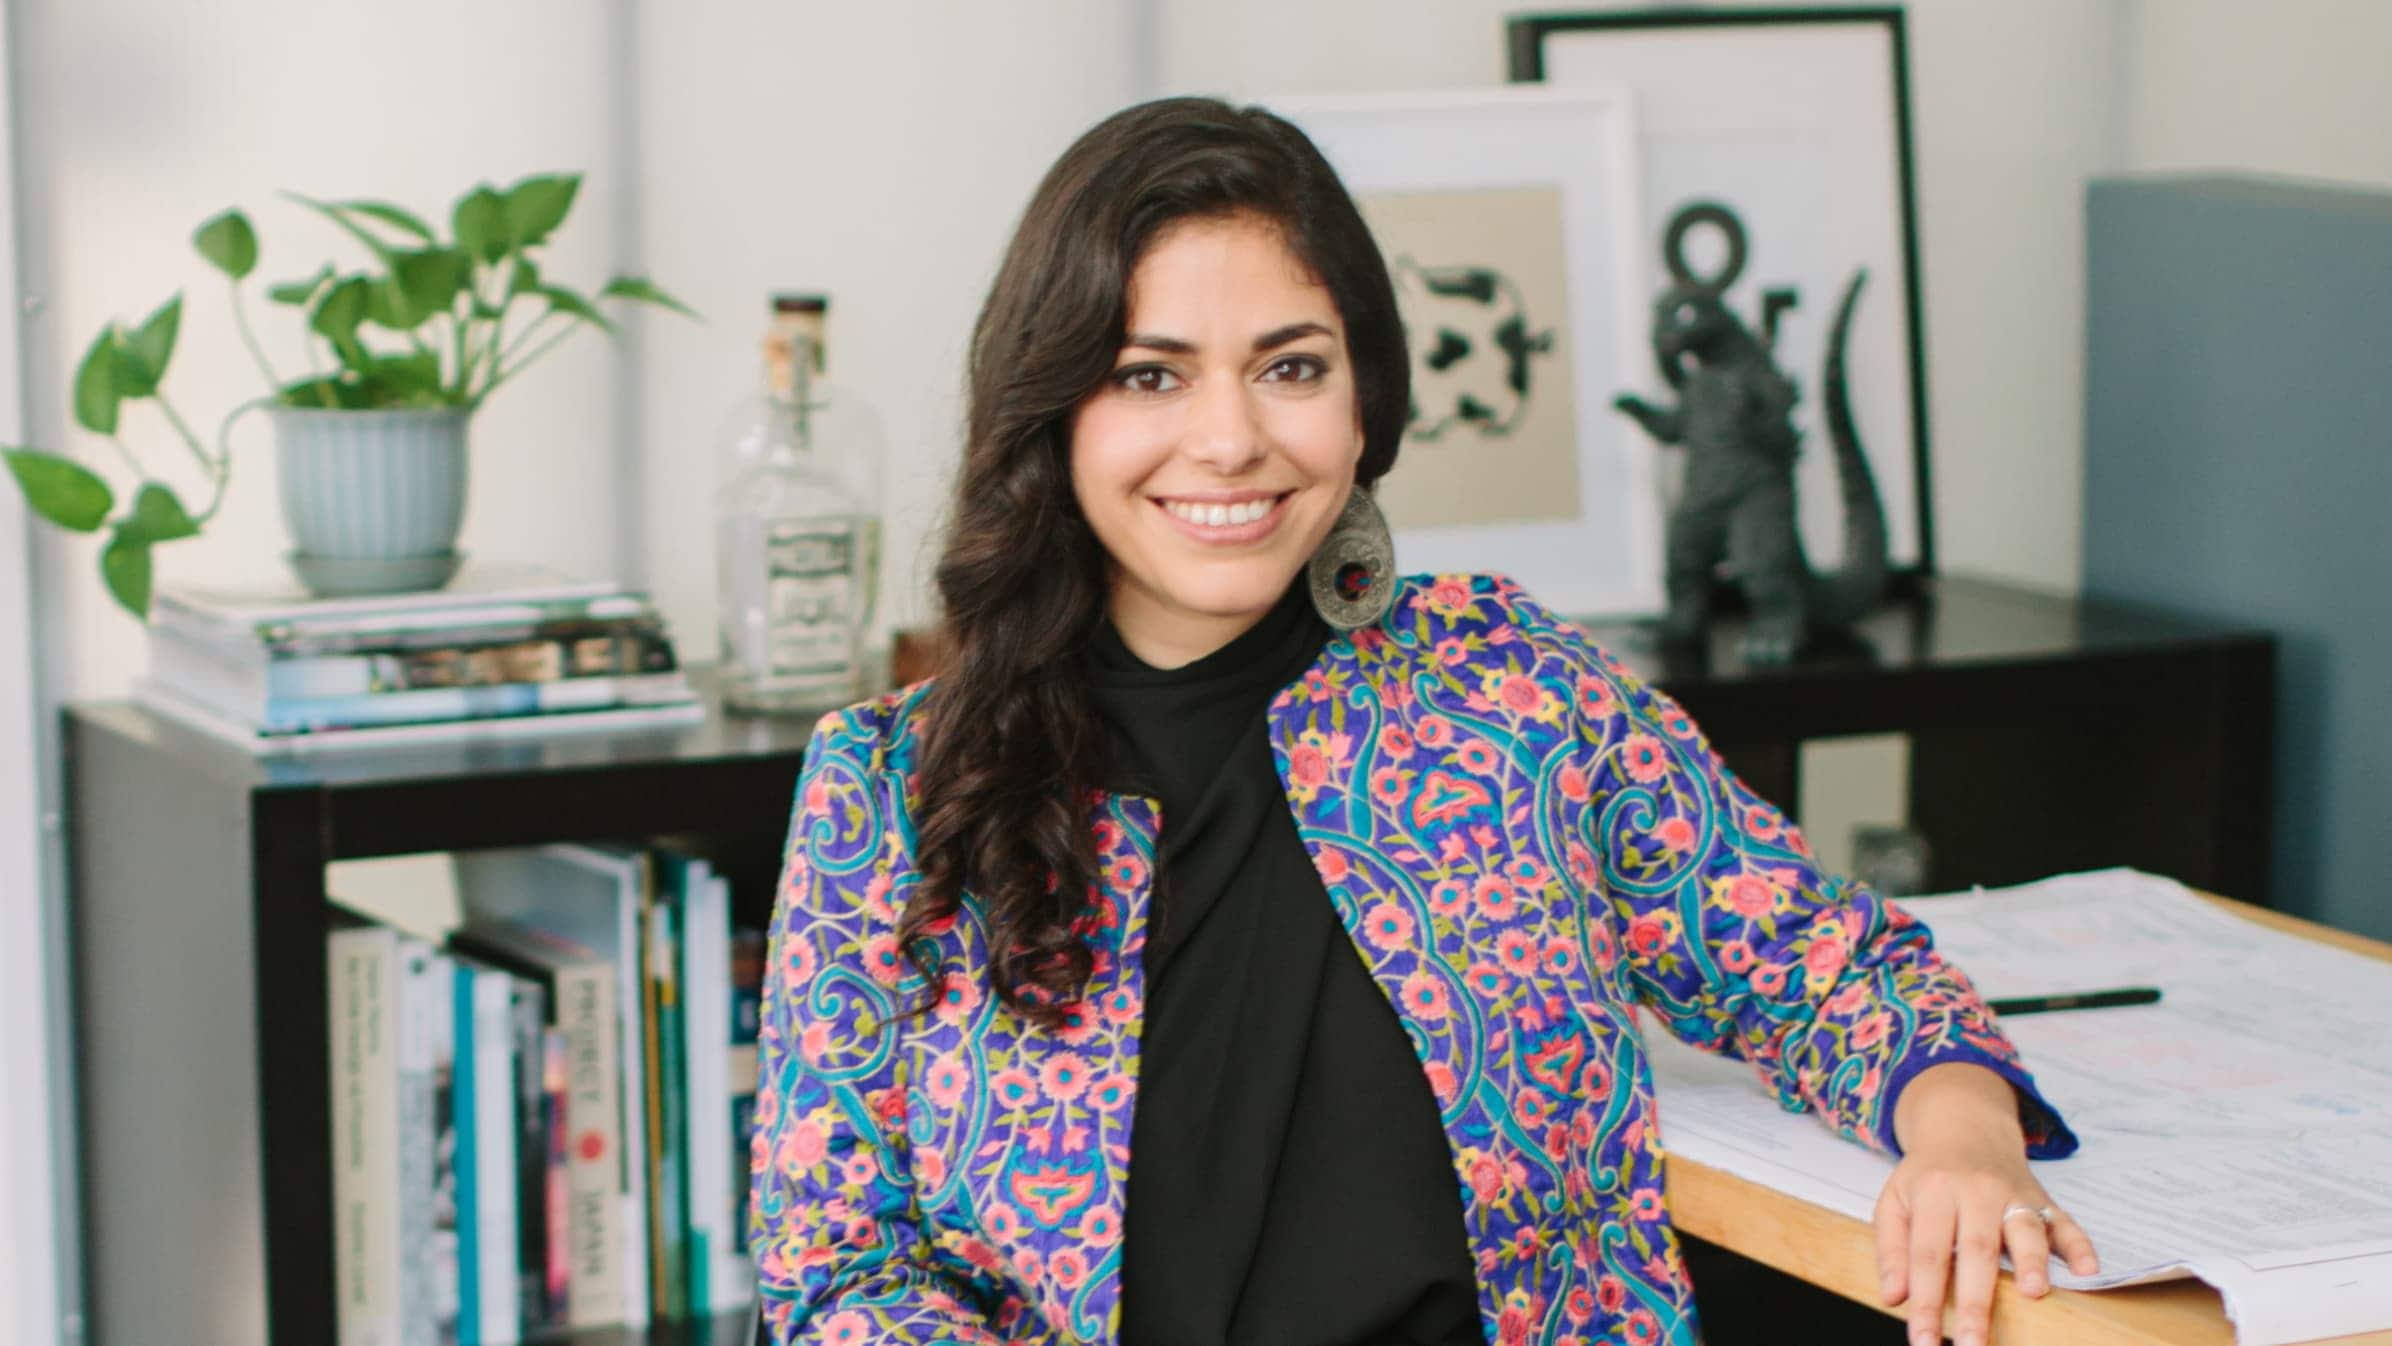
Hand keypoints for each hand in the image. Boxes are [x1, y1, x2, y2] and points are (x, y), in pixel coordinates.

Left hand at [1875, 1064, 2098, 1345]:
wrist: (1964, 1126)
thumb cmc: (1927, 1175)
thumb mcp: (1894, 1200)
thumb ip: (1892, 1249)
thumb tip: (1894, 1297)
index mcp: (1934, 1191)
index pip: (1928, 1254)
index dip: (1926, 1301)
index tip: (1924, 1342)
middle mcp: (1976, 1191)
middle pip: (1977, 1250)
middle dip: (1977, 1301)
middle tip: (1974, 1344)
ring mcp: (2014, 1193)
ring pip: (2025, 1229)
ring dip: (2032, 1261)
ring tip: (2034, 1293)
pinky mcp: (2044, 1199)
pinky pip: (2066, 1222)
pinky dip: (2079, 1245)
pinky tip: (2087, 1269)